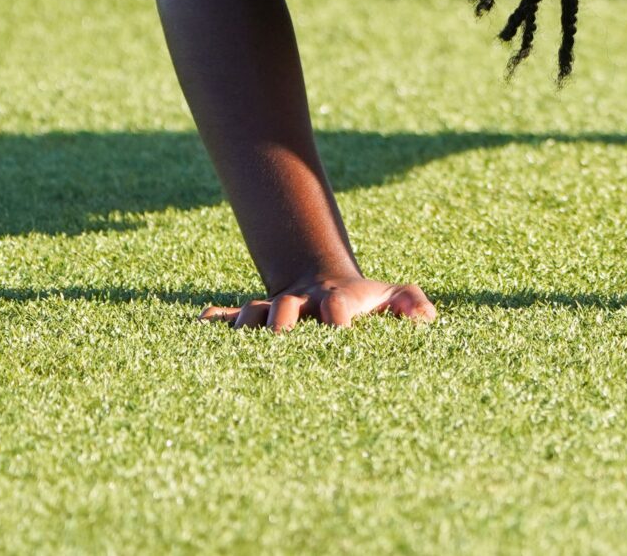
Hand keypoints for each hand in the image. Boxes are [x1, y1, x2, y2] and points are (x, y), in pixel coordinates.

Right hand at [201, 273, 435, 331]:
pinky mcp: (255, 318)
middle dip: (282, 320)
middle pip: (287, 307)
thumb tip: (427, 319)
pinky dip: (214, 322)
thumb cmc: (366, 301)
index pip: (339, 304)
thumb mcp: (392, 297)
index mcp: (338, 299)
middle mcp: (303, 302)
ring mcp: (276, 308)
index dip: (338, 315)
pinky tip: (199, 326)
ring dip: (246, 325)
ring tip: (239, 344)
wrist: (324, 283)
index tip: (340, 332)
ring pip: (255, 312)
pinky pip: (228, 316)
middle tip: (280, 340)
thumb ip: (411, 303)